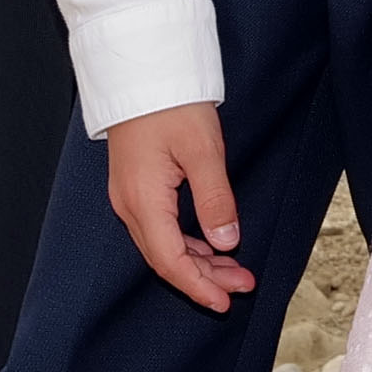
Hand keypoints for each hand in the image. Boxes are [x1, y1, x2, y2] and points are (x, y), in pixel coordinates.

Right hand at [103, 103, 256, 313]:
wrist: (141, 69)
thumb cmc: (171, 104)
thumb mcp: (203, 150)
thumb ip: (216, 199)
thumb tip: (227, 242)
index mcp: (143, 200)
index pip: (170, 260)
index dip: (198, 286)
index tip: (225, 302)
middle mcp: (129, 205)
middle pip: (165, 258)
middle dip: (204, 278)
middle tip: (242, 285)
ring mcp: (129, 197)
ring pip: (163, 245)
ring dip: (198, 261)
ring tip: (235, 271)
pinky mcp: (136, 188)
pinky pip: (160, 229)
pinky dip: (187, 242)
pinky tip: (212, 245)